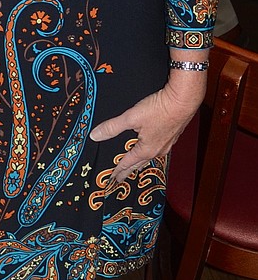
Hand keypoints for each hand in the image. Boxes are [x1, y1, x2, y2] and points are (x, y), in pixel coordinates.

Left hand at [89, 78, 203, 183]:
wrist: (184, 100)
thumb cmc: (159, 109)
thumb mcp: (131, 118)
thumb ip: (112, 127)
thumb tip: (95, 136)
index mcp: (146, 150)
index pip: (127, 163)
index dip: (118, 170)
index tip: (112, 178)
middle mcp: (158, 150)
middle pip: (139, 163)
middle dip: (129, 170)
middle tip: (121, 178)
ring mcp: (167, 143)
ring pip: (151, 157)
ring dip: (141, 162)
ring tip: (136, 167)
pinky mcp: (173, 135)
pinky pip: (160, 149)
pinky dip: (152, 152)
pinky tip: (153, 149)